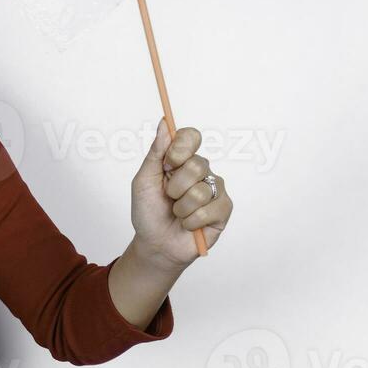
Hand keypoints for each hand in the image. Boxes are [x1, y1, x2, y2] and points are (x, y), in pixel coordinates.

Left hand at [130, 119, 232, 267]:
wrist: (155, 244)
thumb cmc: (148, 212)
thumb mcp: (143, 181)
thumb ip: (156, 153)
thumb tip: (164, 123)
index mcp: (181, 160)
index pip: (191, 137)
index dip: (181, 147)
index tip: (169, 163)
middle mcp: (201, 171)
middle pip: (196, 165)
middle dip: (174, 187)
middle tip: (168, 197)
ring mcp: (214, 189)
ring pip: (200, 190)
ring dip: (181, 207)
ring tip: (177, 213)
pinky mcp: (223, 209)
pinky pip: (209, 209)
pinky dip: (191, 220)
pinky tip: (188, 224)